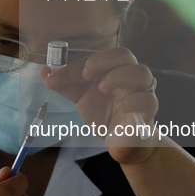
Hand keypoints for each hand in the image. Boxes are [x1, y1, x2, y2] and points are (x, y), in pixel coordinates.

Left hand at [42, 47, 158, 164]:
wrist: (119, 140)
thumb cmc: (103, 112)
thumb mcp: (79, 96)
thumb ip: (64, 84)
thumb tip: (45, 72)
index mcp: (113, 68)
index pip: (102, 55)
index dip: (84, 61)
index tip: (66, 75)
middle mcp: (129, 76)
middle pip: (125, 55)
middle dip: (103, 61)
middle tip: (86, 73)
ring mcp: (141, 92)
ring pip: (143, 73)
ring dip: (119, 77)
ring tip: (103, 88)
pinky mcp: (147, 112)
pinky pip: (149, 100)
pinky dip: (135, 100)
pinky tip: (121, 107)